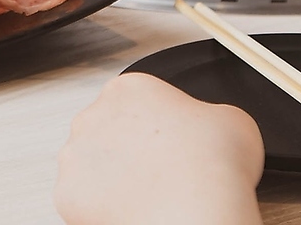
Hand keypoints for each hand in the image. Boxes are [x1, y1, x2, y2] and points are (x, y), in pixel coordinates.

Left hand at [55, 73, 263, 224]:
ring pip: (89, 165)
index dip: (155, 127)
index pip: (134, 103)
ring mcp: (76, 154)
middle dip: (127, 151)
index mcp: (129, 88)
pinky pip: (80, 201)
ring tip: (144, 198)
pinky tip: (128, 212)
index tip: (167, 145)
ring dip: (109, 179)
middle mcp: (94, 114)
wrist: (193, 215)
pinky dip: (99, 210)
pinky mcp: (67, 192)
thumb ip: (210, 115)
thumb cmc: (210, 170)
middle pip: (106, 131)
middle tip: (156, 174)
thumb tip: (211, 127)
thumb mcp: (232, 121)